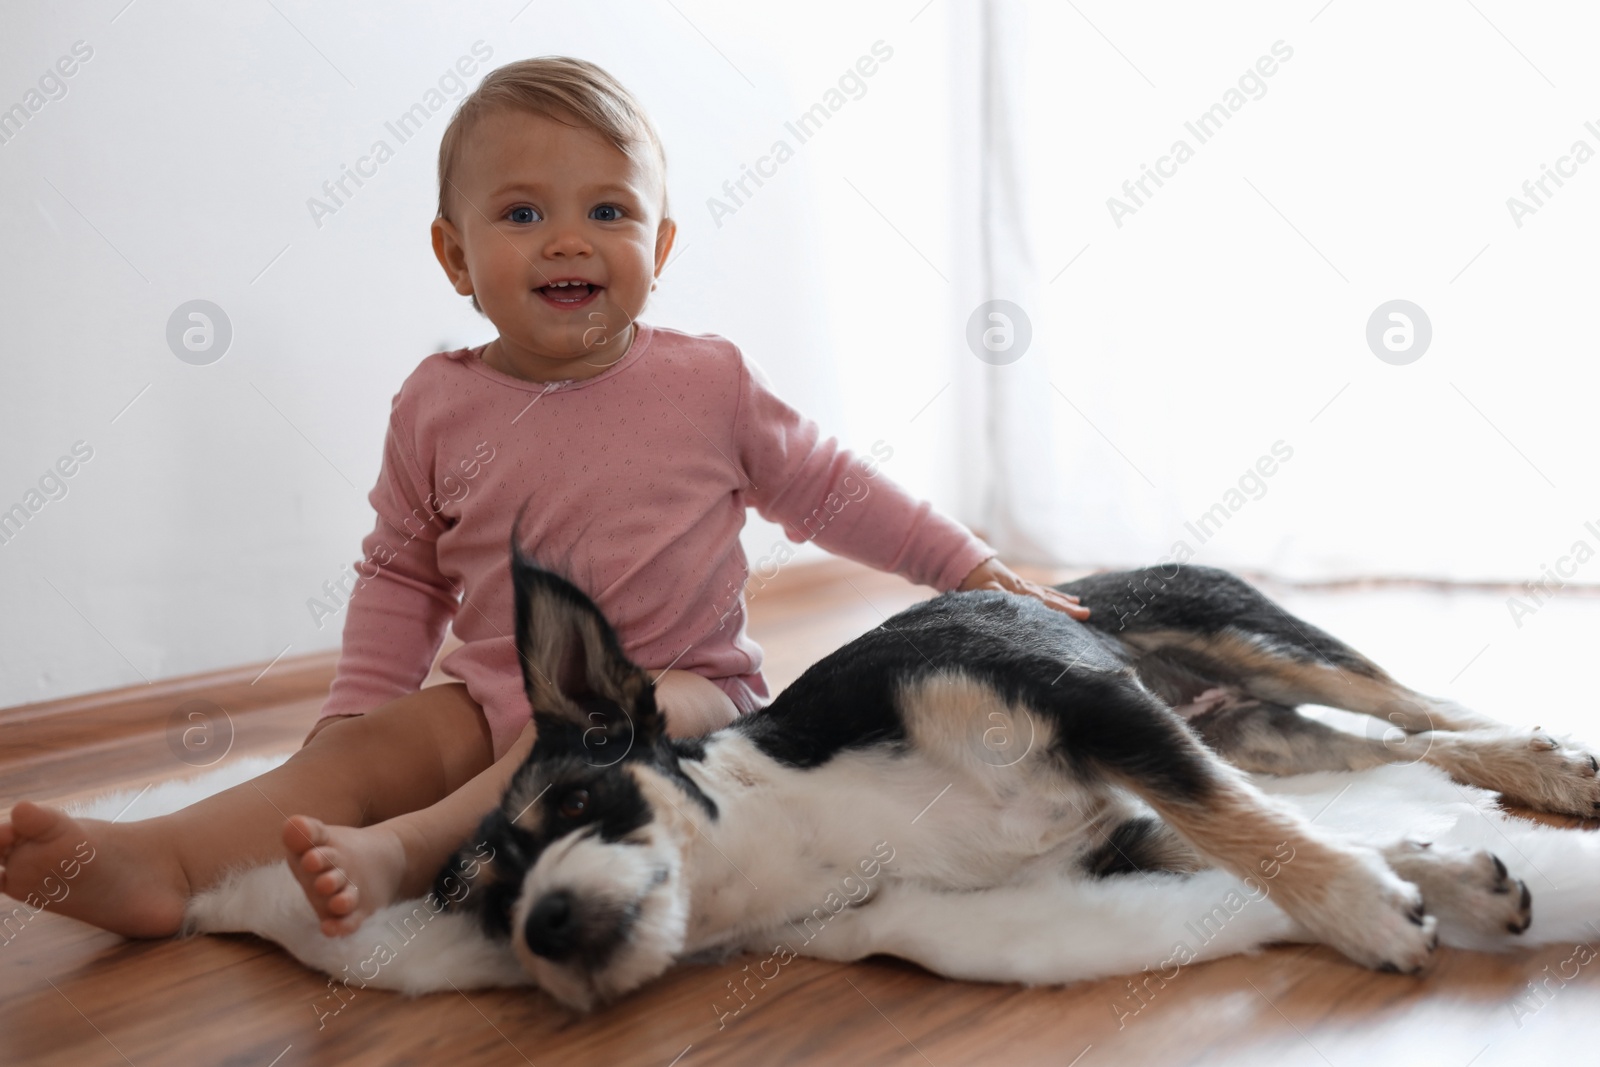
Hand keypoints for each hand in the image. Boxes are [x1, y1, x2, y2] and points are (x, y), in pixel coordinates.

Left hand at [958, 557, 1089, 619]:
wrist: (962, 560)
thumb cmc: (970, 579)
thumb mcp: (983, 589)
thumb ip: (1000, 596)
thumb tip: (1018, 604)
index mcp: (1016, 590)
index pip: (1044, 602)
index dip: (1062, 609)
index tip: (1081, 614)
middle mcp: (1020, 587)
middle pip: (1048, 597)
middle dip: (1067, 606)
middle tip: (1087, 613)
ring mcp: (1017, 584)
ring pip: (1043, 592)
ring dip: (1060, 599)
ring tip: (1077, 603)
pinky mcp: (1012, 583)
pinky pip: (1035, 590)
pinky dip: (1046, 594)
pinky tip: (1052, 596)